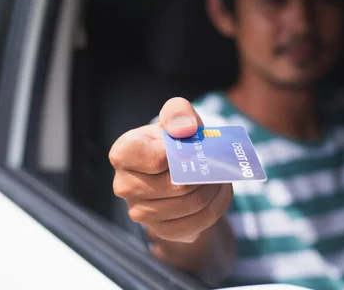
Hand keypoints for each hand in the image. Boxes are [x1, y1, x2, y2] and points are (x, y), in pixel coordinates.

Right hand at [109, 97, 232, 243]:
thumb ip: (178, 112)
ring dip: (213, 189)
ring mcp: (140, 212)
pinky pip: (198, 222)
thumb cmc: (172, 140)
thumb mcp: (174, 117)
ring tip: (220, 176)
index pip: (154, 159)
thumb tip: (186, 129)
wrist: (173, 171)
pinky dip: (216, 206)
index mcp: (122, 154)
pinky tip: (218, 192)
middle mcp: (124, 186)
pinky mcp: (161, 231)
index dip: (179, 155)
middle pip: (176, 185)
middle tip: (217, 164)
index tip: (193, 149)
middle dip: (203, 173)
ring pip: (190, 204)